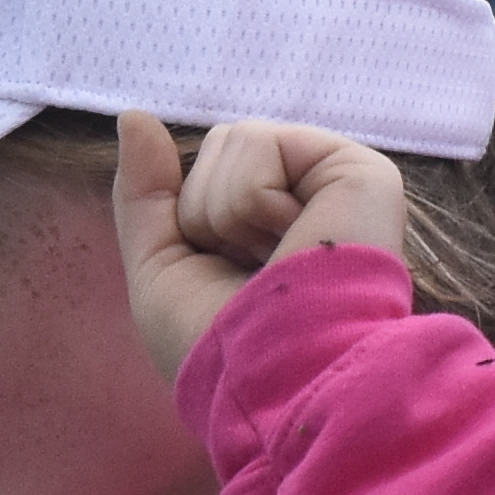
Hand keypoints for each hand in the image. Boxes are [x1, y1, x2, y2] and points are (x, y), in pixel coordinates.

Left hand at [109, 112, 407, 378]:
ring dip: (227, 213)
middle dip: (207, 214)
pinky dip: (250, 201)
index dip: (191, 220)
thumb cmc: (223, 349)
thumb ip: (144, 193)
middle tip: (254, 272)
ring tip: (275, 260)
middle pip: (218, 147)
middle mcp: (310, 200)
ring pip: (233, 140)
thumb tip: (133, 115)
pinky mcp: (361, 171)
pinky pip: (259, 141)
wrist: (279, 380)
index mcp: (273, 225)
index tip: (225, 279)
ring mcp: (337, 183)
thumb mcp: (161, 271)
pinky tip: (294, 241)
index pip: (205, 174)